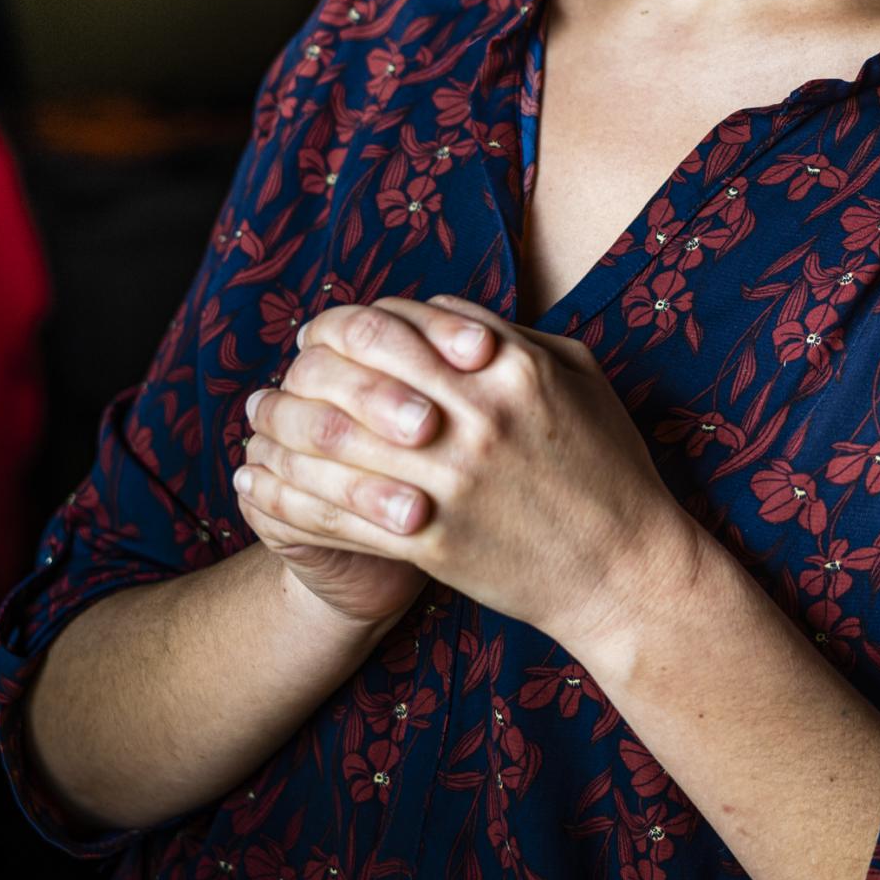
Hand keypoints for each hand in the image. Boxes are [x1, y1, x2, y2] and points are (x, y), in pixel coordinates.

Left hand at [237, 295, 700, 653]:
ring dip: (281, 435)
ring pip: (335, 442)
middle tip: (273, 386)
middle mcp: (477, 415)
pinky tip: (263, 490)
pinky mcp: (433, 538)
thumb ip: (514, 334)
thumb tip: (438, 308)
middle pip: (355, 373)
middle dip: (302, 376)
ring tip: (255, 432)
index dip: (349, 327)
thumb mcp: (580, 375)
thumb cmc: (609, 468)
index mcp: (512, 366)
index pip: (400, 321)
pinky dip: (289, 498)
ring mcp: (453, 479)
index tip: (322, 341)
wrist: (625, 570)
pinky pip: (338, 512)